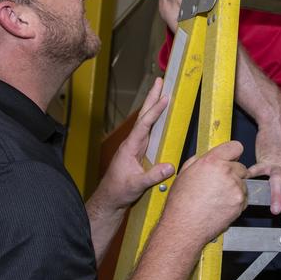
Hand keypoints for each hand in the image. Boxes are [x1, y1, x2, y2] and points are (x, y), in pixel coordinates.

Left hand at [93, 79, 173, 212]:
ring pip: (146, 120)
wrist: (110, 198)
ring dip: (154, 105)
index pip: (144, 124)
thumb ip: (152, 176)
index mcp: (130, 147)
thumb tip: (170, 167)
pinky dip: (155, 118)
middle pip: (144, 115)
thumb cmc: (119, 191)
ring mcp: (136, 146)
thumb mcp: (136, 185)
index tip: (165, 98)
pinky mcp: (140, 151)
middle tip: (159, 80)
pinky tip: (160, 113)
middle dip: (152, 97)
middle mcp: (133, 142)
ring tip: (162, 90)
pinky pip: (149, 130)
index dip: (155, 111)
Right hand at [163, 140, 249, 244]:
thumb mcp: (184, 175)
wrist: (184, 227)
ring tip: (217, 197)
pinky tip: (221, 206)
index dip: (232, 153)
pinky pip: (244, 198)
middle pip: (241, 166)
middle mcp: (226, 172)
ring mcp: (235, 188)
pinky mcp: (240, 203)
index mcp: (212, 162)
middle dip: (232, 173)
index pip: (235, 147)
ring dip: (234, 188)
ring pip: (243, 183)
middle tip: (219, 183)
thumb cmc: (181, 204)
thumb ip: (197, 162)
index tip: (230, 158)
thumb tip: (204, 158)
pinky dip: (236, 201)